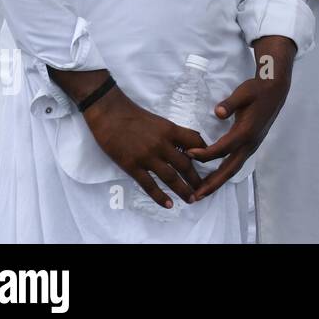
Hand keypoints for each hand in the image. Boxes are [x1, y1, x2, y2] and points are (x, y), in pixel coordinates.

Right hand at [82, 85, 206, 208]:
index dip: (205, 154)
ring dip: (183, 190)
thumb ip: (174, 133)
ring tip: (192, 199)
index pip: (195, 142)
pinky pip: (149, 184)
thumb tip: (190, 143)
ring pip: (170, 177)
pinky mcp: (132, 166)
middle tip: (205, 189)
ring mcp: (147, 156)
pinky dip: (160, 196)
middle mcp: (162, 144)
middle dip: (196, 179)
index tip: (209, 164)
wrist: (109, 113)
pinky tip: (169, 204)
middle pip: (185, 164)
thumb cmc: (134, 115)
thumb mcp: (160, 120)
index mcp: (170, 130)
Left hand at [186, 35, 294, 200]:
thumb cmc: (258, 90)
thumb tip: (217, 112)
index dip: (205, 154)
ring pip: (233, 168)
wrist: (276, 89)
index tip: (188, 154)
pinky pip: (236, 162)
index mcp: (246, 132)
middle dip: (213, 183)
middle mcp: (249, 143)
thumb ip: (230, 103)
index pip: (222, 148)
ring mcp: (252, 145)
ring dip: (218, 181)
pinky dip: (224, 172)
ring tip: (202, 192)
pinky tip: (215, 175)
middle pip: (229, 168)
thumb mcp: (243, 93)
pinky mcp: (251, 144)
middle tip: (196, 195)